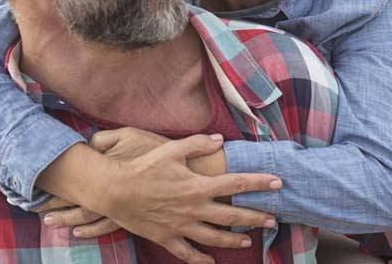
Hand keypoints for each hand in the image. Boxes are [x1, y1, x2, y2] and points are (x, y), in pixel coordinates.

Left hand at [38, 128, 172, 238]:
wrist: (188, 174)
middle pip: (76, 199)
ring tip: (51, 222)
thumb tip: (87, 143)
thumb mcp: (131, 135)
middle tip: (35, 208)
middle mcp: (110, 191)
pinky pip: (106, 226)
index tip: (35, 185)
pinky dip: (91, 230)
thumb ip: (106, 138)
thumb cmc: (160, 152)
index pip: (74, 177)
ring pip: (88, 217)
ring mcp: (121, 207)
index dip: (55, 183)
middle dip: (55, 204)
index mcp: (106, 170)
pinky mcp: (132, 217)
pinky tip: (80, 232)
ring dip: (68, 219)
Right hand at [38, 129, 281, 263]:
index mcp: (198, 186)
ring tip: (248, 241)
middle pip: (232, 215)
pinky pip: (188, 253)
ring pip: (214, 237)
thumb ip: (197, 143)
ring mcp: (181, 226)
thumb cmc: (143, 168)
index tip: (277, 182)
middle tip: (272, 219)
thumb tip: (219, 139)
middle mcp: (194, 208)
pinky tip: (211, 262)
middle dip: (255, 217)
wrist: (114, 191)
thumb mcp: (171, 150)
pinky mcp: (167, 237)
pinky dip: (201, 259)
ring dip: (234, 240)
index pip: (236, 183)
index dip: (258, 182)